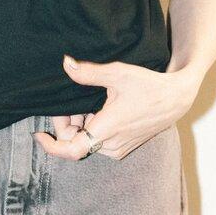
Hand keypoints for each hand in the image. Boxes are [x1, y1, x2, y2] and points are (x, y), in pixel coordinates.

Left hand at [34, 54, 200, 161]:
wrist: (176, 98)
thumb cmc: (148, 85)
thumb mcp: (117, 73)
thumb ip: (89, 72)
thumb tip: (66, 64)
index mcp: (107, 130)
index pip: (71, 150)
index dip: (51, 145)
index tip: (39, 134)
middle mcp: (111, 146)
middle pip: (76, 141)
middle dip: (68, 121)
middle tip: (72, 100)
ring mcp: (119, 148)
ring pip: (87, 141)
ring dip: (80, 123)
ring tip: (89, 99)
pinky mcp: (124, 146)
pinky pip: (98, 141)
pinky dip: (92, 126)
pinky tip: (99, 106)